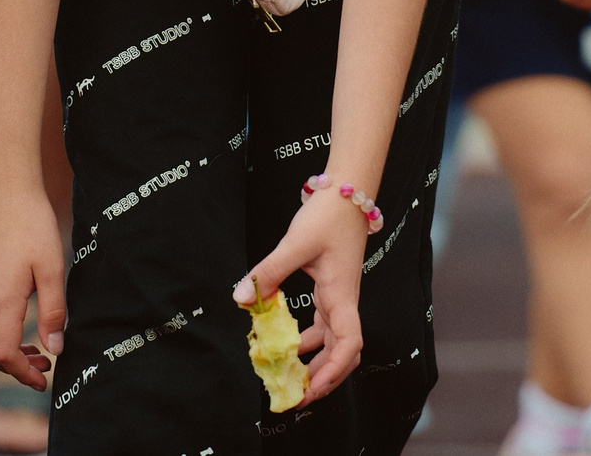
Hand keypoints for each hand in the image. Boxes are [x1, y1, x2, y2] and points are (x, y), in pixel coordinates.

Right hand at [0, 186, 66, 392]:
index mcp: (1, 299)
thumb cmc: (33, 225)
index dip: (23, 373)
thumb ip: (53, 311)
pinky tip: (14, 320)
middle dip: (13, 368)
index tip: (44, 377)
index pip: (3, 354)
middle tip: (43, 365)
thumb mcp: (53, 267)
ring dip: (0, 352)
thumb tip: (55, 349)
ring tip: (31, 347)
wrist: (5, 190)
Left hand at [237, 187, 368, 407]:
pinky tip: (286, 342)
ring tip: (288, 377)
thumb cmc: (328, 216)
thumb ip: (268, 272)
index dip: (333, 371)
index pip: (348, 344)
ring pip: (331, 342)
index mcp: (341, 296)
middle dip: (322, 379)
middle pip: (342, 353)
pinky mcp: (330, 291)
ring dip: (313, 362)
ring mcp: (338, 298)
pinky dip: (307, 340)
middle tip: (295, 397)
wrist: (347, 193)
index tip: (310, 389)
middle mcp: (343, 303)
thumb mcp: (295, 243)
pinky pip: (322, 326)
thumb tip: (242, 299)